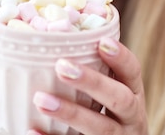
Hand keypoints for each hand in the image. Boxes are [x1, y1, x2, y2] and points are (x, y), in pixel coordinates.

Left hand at [29, 37, 147, 134]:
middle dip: (92, 82)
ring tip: (40, 99)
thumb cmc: (107, 115)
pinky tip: (32, 130)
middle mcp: (130, 118)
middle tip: (62, 66)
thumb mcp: (111, 95)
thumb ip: (93, 72)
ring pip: (100, 128)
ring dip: (71, 112)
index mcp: (133, 95)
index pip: (133, 72)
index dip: (120, 57)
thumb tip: (50, 38)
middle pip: (120, 99)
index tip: (102, 41)